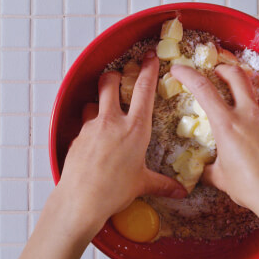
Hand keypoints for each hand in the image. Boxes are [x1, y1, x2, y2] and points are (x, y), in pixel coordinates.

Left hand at [56, 51, 186, 239]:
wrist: (80, 200)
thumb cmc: (114, 191)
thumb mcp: (142, 184)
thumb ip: (162, 184)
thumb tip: (181, 191)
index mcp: (135, 128)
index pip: (144, 89)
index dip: (148, 69)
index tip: (149, 57)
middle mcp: (112, 121)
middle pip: (110, 82)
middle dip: (115, 75)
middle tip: (119, 77)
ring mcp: (91, 127)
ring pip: (93, 100)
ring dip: (99, 100)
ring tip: (105, 110)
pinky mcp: (77, 137)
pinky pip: (84, 122)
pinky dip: (90, 124)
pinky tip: (94, 138)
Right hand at [170, 63, 258, 229]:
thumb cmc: (249, 188)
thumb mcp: (221, 179)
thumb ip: (209, 170)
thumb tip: (201, 171)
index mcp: (227, 125)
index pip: (203, 89)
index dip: (188, 75)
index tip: (178, 70)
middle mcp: (249, 115)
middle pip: (236, 75)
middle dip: (224, 68)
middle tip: (217, 72)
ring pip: (258, 94)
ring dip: (248, 95)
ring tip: (243, 107)